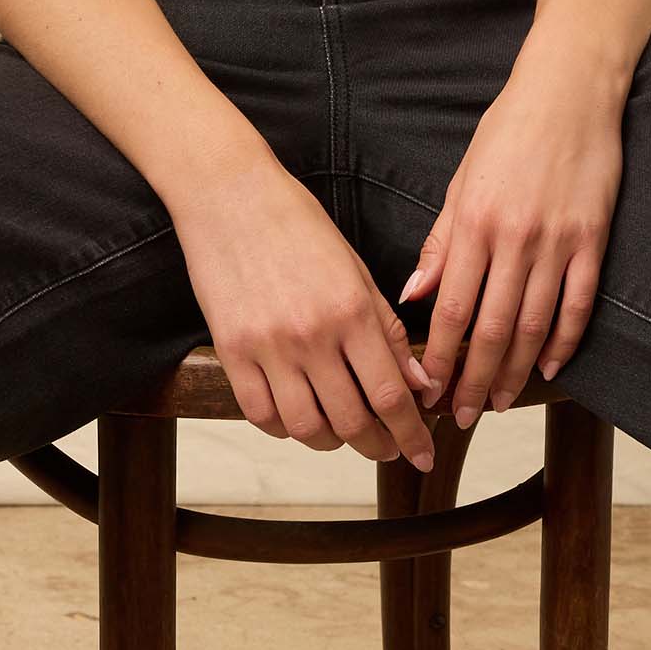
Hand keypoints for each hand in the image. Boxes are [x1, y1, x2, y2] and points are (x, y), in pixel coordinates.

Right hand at [171, 158, 438, 469]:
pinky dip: (283, 428)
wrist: (229, 194)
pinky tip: (297, 418)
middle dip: (377, 445)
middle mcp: (312, 335)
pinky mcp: (231, 350)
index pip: (391, 395)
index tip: (421, 454)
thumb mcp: (355, 271)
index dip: (411, 435)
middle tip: (386, 447)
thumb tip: (417, 383)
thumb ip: (386, 329)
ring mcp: (268, 346)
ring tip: (342, 434)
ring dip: (331, 442)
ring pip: (306, 427)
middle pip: (352, 421)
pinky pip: (261, 413)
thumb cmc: (297, 225)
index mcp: (352, 310)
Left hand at [399, 47, 621, 427]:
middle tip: (462, 415)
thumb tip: (414, 294)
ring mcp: (557, 242)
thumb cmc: (509, 132)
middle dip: (473, 380)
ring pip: (533, 326)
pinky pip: (577, 304)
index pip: (451, 309)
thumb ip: (442, 242)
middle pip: (491, 329)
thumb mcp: (462, 180)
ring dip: (515, 372)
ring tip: (500, 402)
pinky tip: (548, 367)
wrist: (570, 91)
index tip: (429, 391)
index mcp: (474, 223)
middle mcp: (514, 238)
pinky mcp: (593, 240)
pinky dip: (563, 342)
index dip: (440, 358)